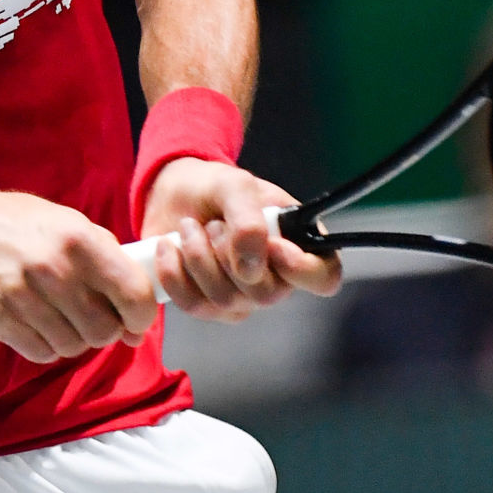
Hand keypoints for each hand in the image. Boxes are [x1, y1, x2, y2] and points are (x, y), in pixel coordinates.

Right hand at [0, 190, 157, 362]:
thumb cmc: (27, 227)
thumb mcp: (73, 225)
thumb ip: (111, 268)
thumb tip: (136, 327)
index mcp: (80, 240)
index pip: (133, 294)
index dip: (142, 314)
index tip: (134, 317)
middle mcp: (53, 268)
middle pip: (104, 331)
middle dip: (105, 330)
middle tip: (92, 315)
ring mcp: (22, 295)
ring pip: (73, 347)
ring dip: (74, 338)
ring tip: (60, 315)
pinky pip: (42, 353)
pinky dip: (47, 344)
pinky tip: (38, 322)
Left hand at [142, 158, 341, 320]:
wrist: (176, 194)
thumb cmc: (216, 187)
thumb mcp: (236, 186)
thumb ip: (249, 220)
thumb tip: (251, 267)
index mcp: (299, 244)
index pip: (324, 277)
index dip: (303, 271)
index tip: (273, 246)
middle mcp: (277, 277)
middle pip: (267, 294)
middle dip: (230, 254)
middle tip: (214, 223)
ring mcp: (243, 297)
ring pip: (225, 301)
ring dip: (199, 257)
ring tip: (189, 227)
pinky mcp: (208, 306)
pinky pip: (194, 305)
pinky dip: (174, 273)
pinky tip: (168, 247)